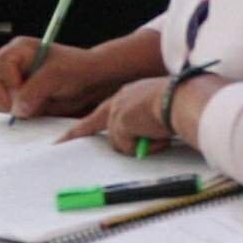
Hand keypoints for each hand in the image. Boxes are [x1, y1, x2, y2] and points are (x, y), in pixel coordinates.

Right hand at [0, 40, 134, 120]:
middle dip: (7, 98)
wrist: (90, 82)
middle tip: (25, 107)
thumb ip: (34, 90)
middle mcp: (12, 64)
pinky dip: (16, 114)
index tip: (23, 91)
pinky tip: (34, 111)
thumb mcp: (56, 76)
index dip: (8, 81)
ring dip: (11, 107)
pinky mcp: (18, 98)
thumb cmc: (76, 70)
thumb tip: (17, 110)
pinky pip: (6, 109)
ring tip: (35, 106)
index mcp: (19, 50)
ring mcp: (13, 82)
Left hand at [76, 72, 213, 152]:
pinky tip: (157, 137)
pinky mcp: (120, 122)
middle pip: (96, 123)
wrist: (184, 100)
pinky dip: (145, 147)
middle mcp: (119, 100)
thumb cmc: (181, 104)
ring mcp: (118, 110)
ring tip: (158, 136)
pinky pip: (129, 147)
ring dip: (138, 145)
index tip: (63, 136)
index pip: (102, 112)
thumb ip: (145, 124)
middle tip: (58, 143)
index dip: (83, 125)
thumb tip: (142, 143)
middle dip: (75, 135)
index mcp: (129, 95)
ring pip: (120, 143)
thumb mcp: (159, 112)